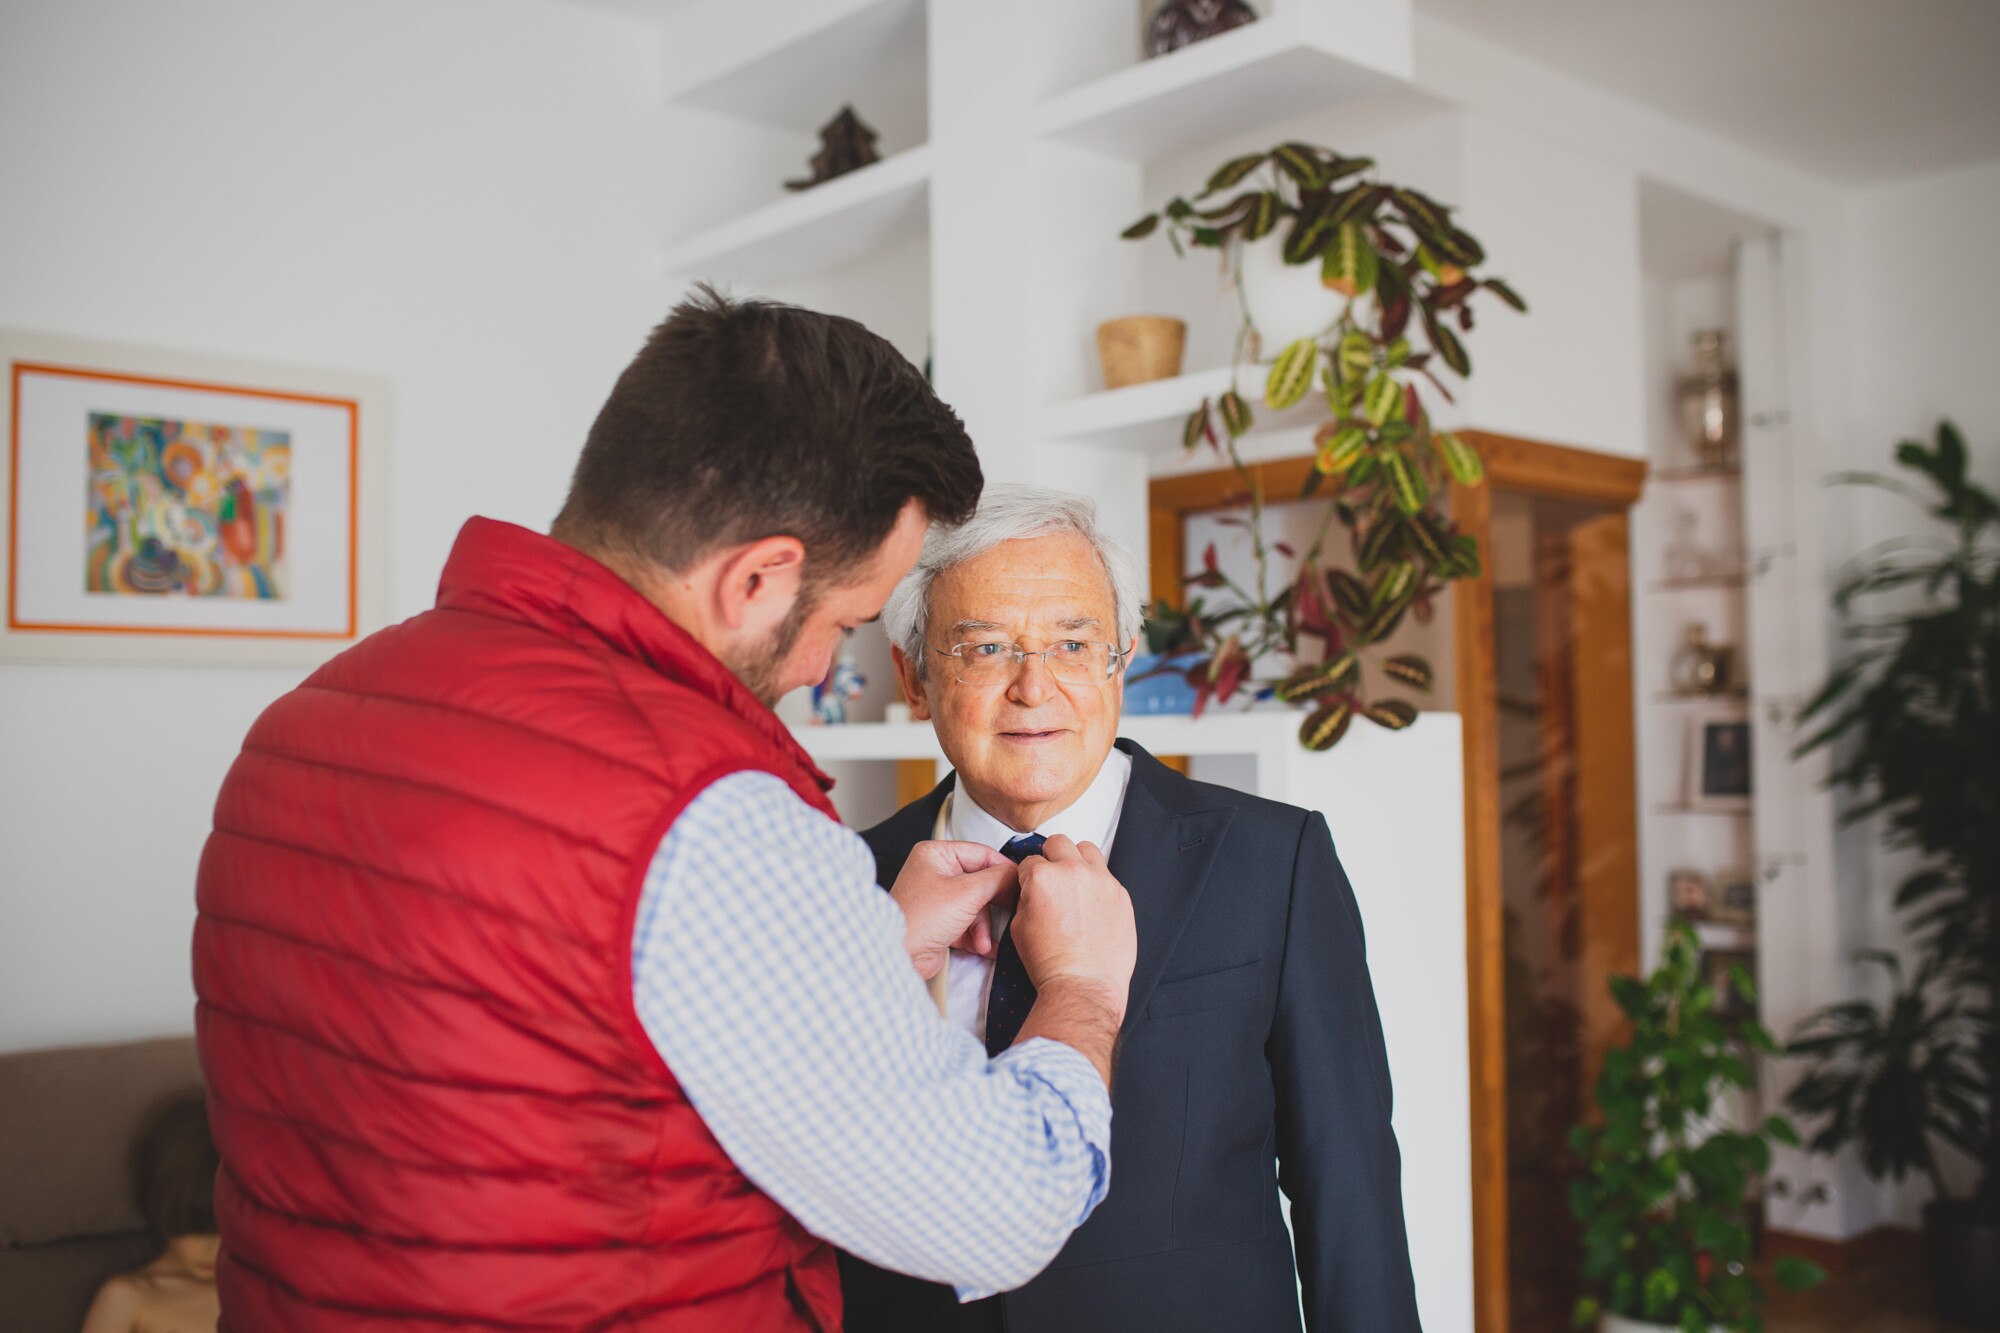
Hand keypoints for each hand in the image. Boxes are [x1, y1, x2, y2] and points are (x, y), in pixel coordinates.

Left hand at [890, 840, 1018, 980]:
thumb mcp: (967, 892)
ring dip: (984, 927)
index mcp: (937, 855)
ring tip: (983, 942)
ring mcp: (938, 900)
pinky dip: (977, 937)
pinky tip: (983, 948)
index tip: (1022, 882)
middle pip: (981, 883)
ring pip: (977, 907)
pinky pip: (968, 925)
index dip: (1003, 869)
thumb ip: (997, 879)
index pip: (981, 854)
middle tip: (1011, 910)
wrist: (899, 956)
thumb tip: (1016, 873)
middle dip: (993, 904)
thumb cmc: (921, 918)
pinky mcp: (941, 923)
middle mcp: (936, 874)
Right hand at [1010, 835, 1136, 1021]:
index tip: (1032, 887)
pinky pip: (1107, 876)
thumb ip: (1026, 898)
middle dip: (1051, 858)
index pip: (1030, 860)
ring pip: (1087, 849)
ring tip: (1074, 883)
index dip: (1028, 876)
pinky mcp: (1121, 894)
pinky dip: (1097, 885)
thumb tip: (1031, 890)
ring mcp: (1101, 880)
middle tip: (1052, 878)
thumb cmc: (1051, 962)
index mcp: (1043, 877)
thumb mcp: (1019, 927)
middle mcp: (1073, 872)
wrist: (1083, 985)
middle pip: (1059, 843)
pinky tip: (1092, 905)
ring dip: (1077, 861)